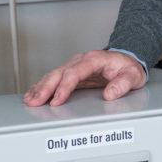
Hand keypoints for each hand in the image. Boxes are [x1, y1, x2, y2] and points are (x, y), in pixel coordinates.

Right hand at [22, 50, 146, 106]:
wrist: (127, 60)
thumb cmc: (129, 68)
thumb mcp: (132, 76)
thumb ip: (122, 84)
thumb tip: (110, 94)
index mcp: (94, 59)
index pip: (74, 73)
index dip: (64, 87)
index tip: (57, 100)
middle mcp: (81, 61)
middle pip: (59, 73)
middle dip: (45, 88)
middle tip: (35, 102)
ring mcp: (74, 66)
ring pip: (53, 75)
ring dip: (40, 88)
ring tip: (29, 100)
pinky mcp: (71, 73)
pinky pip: (54, 79)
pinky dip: (42, 86)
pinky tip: (33, 94)